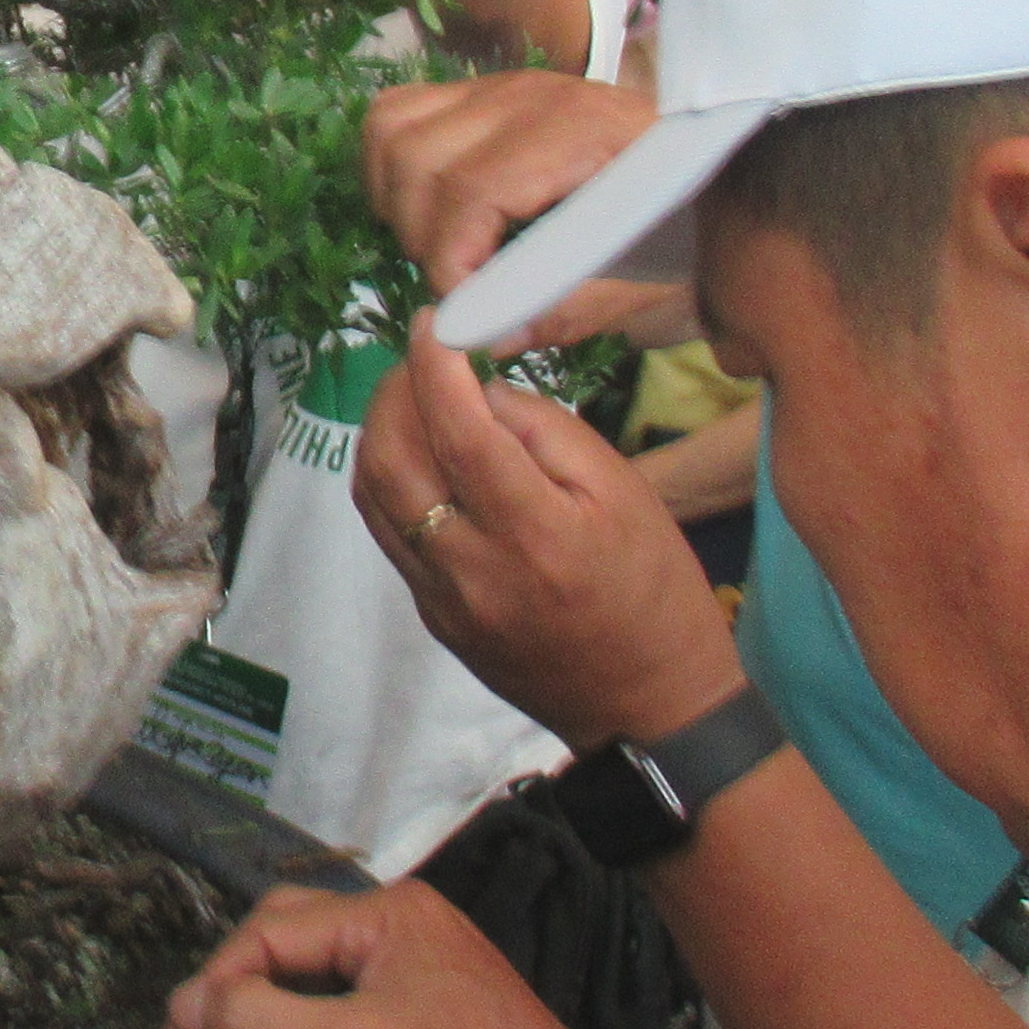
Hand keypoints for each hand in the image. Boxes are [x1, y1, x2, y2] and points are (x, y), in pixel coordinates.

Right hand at [163, 881, 630, 1028]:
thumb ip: (261, 1021)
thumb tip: (188, 1008)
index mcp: (388, 912)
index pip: (270, 932)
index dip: (216, 985)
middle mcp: (403, 922)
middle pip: (289, 935)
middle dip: (237, 983)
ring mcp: (420, 964)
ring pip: (316, 969)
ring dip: (269, 1003)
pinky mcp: (430, 1008)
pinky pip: (347, 998)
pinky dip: (307, 1022)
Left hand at [353, 339, 738, 752]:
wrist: (648, 706)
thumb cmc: (654, 592)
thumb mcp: (628, 494)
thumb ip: (549, 432)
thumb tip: (481, 392)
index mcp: (536, 534)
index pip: (461, 432)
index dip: (435, 367)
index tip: (432, 321)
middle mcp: (475, 571)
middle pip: (392, 461)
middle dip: (393, 392)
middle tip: (421, 358)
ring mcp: (444, 601)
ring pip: (375, 497)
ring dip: (380, 433)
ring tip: (413, 398)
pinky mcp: (433, 618)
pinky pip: (390, 534)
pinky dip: (392, 481)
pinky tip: (421, 456)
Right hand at [363, 69, 659, 307]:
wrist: (712, 169)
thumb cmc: (685, 226)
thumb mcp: (647, 284)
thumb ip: (567, 309)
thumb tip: (482, 336)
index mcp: (586, 134)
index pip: (473, 188)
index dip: (452, 261)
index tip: (467, 312)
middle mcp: (531, 97)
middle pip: (420, 160)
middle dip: (423, 240)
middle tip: (463, 286)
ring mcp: (500, 87)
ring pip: (392, 131)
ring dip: (398, 202)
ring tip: (442, 247)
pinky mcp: (479, 92)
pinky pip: (396, 114)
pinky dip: (389, 165)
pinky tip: (426, 208)